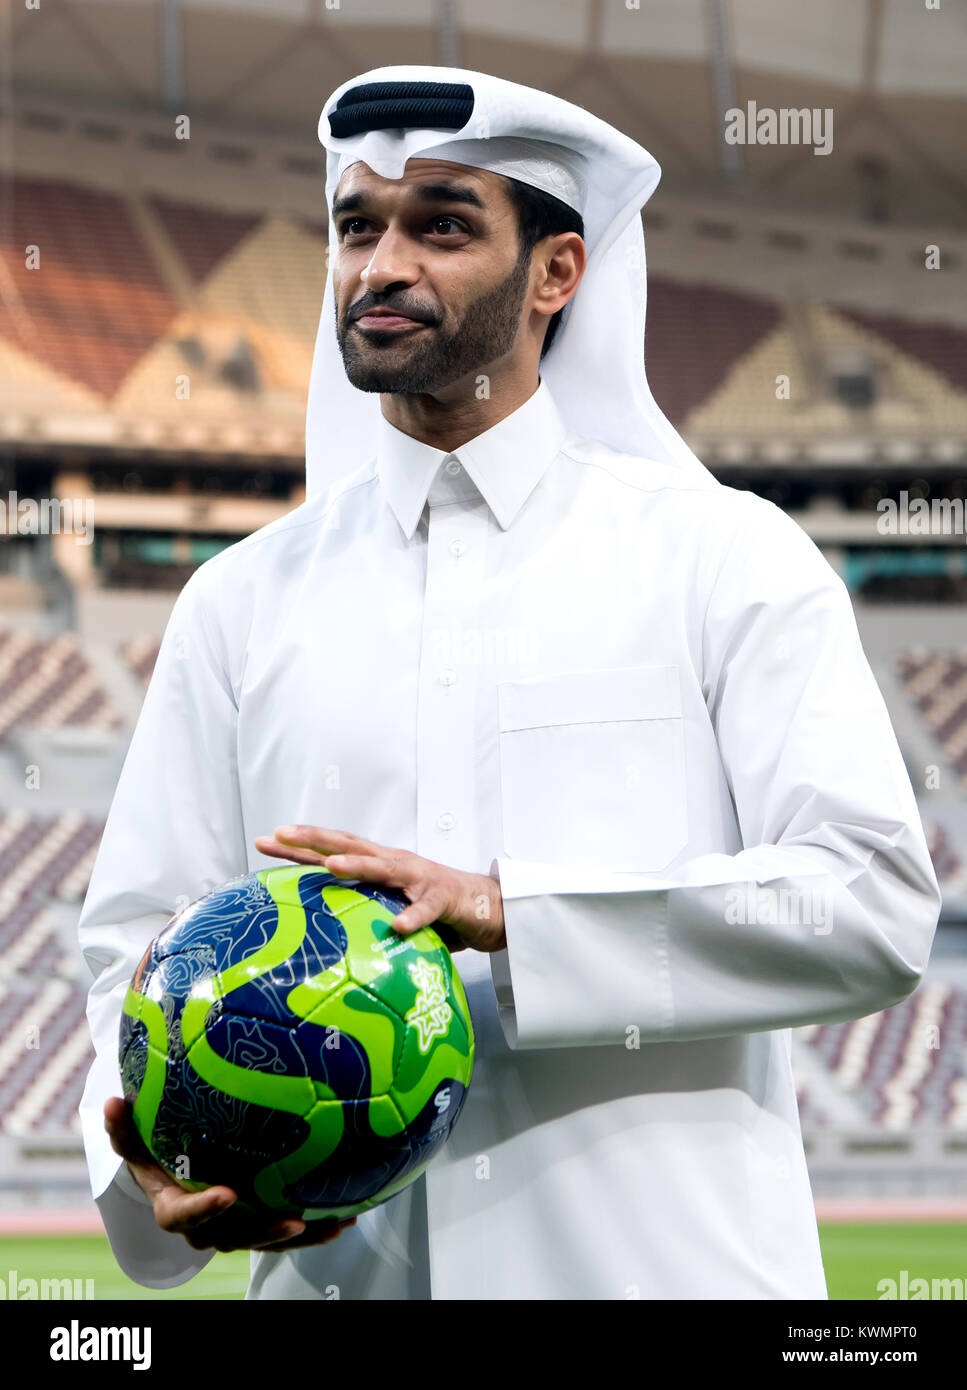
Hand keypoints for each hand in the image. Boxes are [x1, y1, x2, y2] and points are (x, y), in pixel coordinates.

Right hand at [104, 1097, 356, 1252]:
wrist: (171, 1172)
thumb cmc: (154, 1151)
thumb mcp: (134, 1139)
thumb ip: (123, 1126)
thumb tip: (112, 1102)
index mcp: (173, 1206)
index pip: (183, 1216)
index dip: (204, 1209)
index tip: (227, 1193)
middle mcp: (205, 1225)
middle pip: (234, 1237)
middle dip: (264, 1233)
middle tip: (293, 1222)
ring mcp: (233, 1228)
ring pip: (265, 1239)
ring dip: (301, 1236)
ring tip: (332, 1225)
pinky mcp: (257, 1222)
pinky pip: (285, 1230)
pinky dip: (315, 1227)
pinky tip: (345, 1216)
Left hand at [254, 824, 505, 952]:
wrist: (487, 907)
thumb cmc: (432, 909)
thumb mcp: (389, 908)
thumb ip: (360, 915)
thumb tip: (318, 934)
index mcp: (379, 865)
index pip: (332, 852)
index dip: (299, 847)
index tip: (264, 841)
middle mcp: (394, 863)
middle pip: (350, 845)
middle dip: (314, 839)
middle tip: (281, 834)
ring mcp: (419, 878)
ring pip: (384, 867)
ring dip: (358, 864)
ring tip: (331, 865)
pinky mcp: (443, 899)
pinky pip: (426, 909)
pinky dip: (412, 917)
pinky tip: (398, 926)